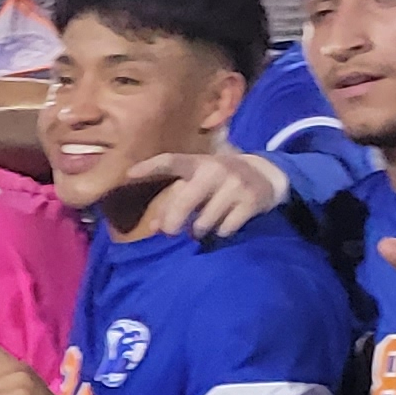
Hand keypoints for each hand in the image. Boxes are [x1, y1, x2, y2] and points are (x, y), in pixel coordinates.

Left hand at [135, 145, 290, 238]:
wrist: (267, 174)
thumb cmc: (220, 181)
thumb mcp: (198, 182)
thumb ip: (175, 200)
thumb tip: (155, 227)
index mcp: (198, 163)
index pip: (170, 161)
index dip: (149, 167)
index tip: (129, 174)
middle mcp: (215, 170)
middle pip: (185, 201)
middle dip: (173, 222)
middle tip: (170, 232)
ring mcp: (235, 184)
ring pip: (203, 222)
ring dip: (199, 231)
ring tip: (203, 226)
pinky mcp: (250, 200)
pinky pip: (224, 229)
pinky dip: (221, 232)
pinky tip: (224, 225)